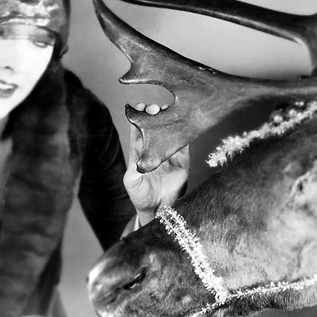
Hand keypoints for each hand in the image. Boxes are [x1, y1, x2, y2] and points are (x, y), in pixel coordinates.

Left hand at [124, 103, 189, 223]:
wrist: (160, 209)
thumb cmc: (141, 196)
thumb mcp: (132, 184)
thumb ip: (132, 172)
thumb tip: (136, 162)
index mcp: (139, 152)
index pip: (138, 130)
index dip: (138, 117)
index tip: (138, 106)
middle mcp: (155, 149)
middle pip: (154, 127)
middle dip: (153, 114)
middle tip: (154, 107)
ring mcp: (169, 153)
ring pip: (169, 131)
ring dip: (168, 119)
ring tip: (167, 109)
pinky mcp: (182, 159)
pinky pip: (184, 143)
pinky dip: (184, 132)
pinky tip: (182, 122)